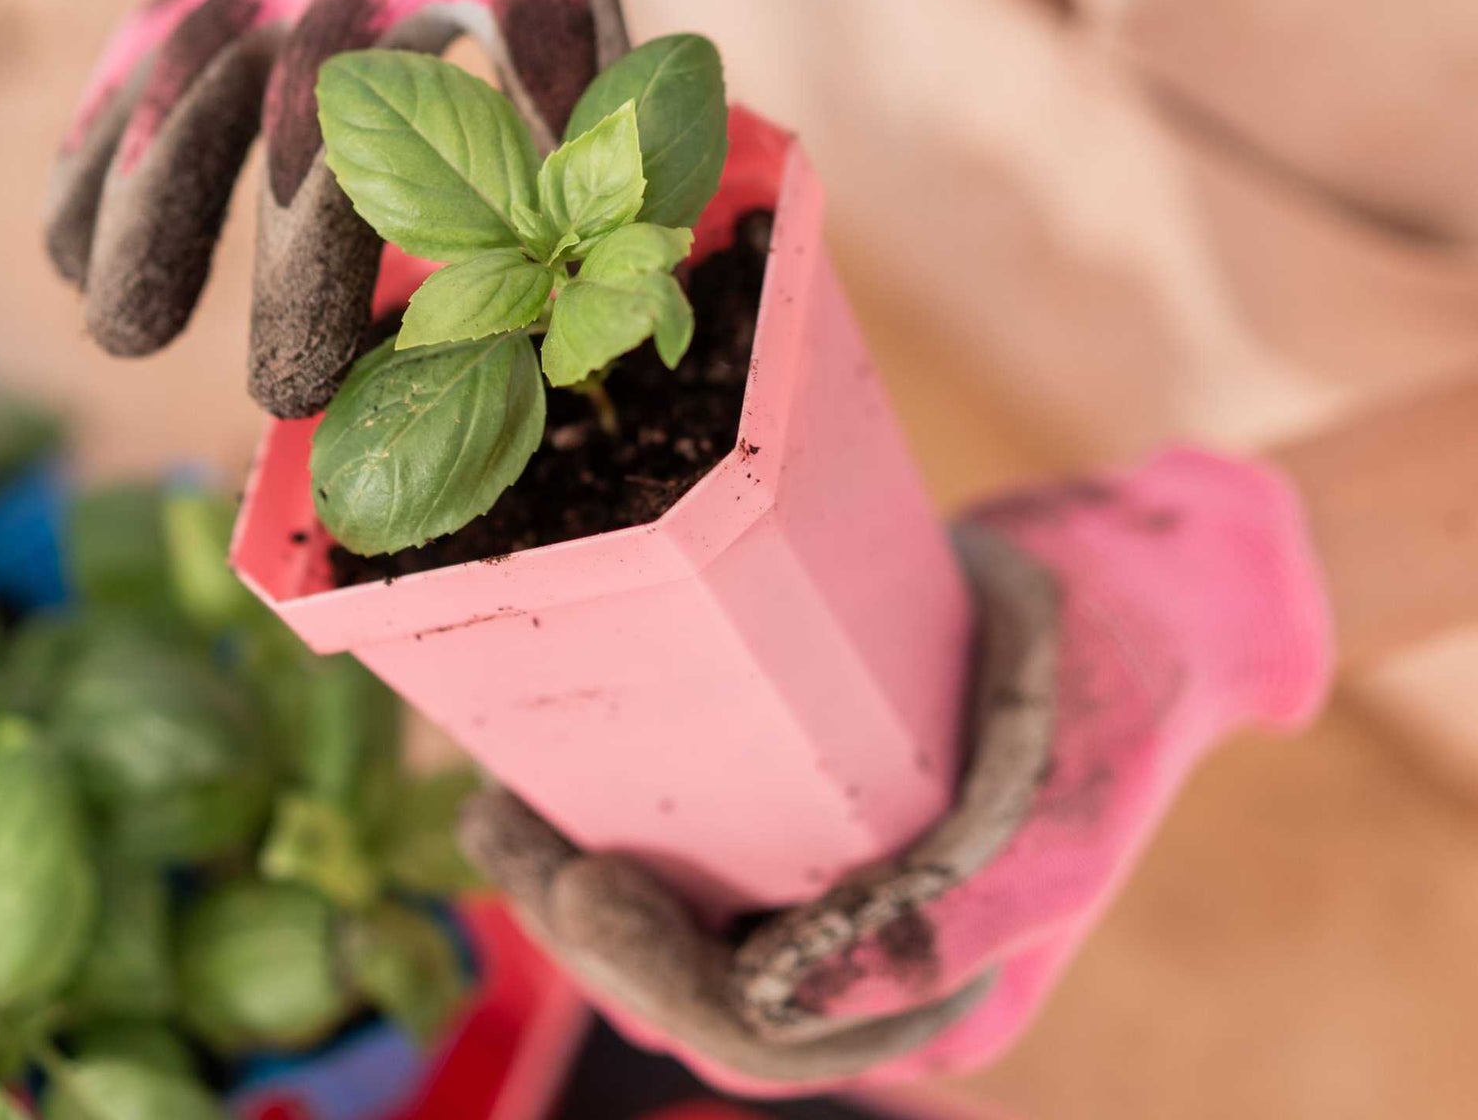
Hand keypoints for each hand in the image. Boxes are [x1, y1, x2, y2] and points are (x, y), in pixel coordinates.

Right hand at [45, 0, 896, 417]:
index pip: (548, 34)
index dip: (565, 158)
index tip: (580, 287)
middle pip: (337, 98)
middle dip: (313, 247)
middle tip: (299, 380)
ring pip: (202, 81)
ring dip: (159, 212)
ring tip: (128, 334)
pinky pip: (149, 53)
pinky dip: (102, 147)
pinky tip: (73, 256)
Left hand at [461, 450, 1334, 1095]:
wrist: (1130, 594)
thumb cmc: (1102, 697)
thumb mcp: (1054, 816)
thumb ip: (942, 928)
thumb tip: (771, 1003)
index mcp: (926, 999)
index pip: (754, 1037)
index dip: (648, 977)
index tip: (576, 879)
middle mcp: (865, 964)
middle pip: (690, 986)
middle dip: (585, 927)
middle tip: (506, 825)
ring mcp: (831, 887)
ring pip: (675, 925)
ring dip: (574, 882)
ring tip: (500, 804)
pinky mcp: (806, 810)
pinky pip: (693, 850)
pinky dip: (611, 823)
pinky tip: (542, 774)